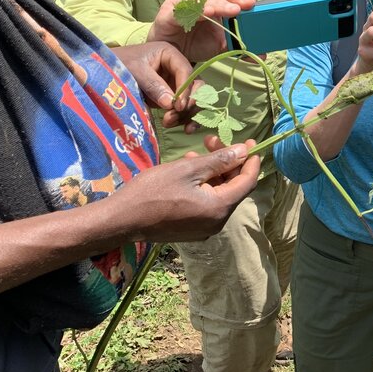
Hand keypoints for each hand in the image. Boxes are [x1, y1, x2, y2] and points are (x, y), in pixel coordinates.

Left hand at [112, 42, 202, 131]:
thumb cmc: (119, 65)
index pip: (186, 71)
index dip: (186, 89)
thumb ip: (153, 85)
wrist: (103, 72)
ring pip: (193, 99)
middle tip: (175, 114)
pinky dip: (185, 118)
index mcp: (170, 54)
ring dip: (187, 113)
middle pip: (196, 86)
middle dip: (189, 102)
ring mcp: (174, 83)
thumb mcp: (135, 71)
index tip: (179, 106)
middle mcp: (176, 69)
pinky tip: (185, 128)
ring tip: (169, 122)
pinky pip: (184, 108)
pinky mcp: (170, 97)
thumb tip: (170, 104)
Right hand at [116, 140, 259, 242]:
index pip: (248, 182)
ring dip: (213, 173)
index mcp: (219, 208)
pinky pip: (207, 205)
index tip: (251, 142)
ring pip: (219, 195)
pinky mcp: (192, 230)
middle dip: (227, 163)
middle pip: (233, 188)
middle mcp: (217, 222)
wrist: (121, 220)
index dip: (250, 161)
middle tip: (212, 141)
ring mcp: (204, 229)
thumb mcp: (187, 169)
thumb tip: (244, 151)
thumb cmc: (152, 191)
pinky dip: (204, 187)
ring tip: (195, 154)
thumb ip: (219, 161)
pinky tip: (189, 172)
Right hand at [147, 0, 255, 61]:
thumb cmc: (194, 43)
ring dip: (218, 3)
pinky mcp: (168, 13)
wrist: (167, 54)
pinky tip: (207, 13)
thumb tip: (262, 53)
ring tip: (232, 10)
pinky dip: (196, 10)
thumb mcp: (220, 46)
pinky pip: (183, 9)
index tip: (254, 3)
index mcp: (212, 0)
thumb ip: (239, 46)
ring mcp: (182, 2)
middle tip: (248, 4)